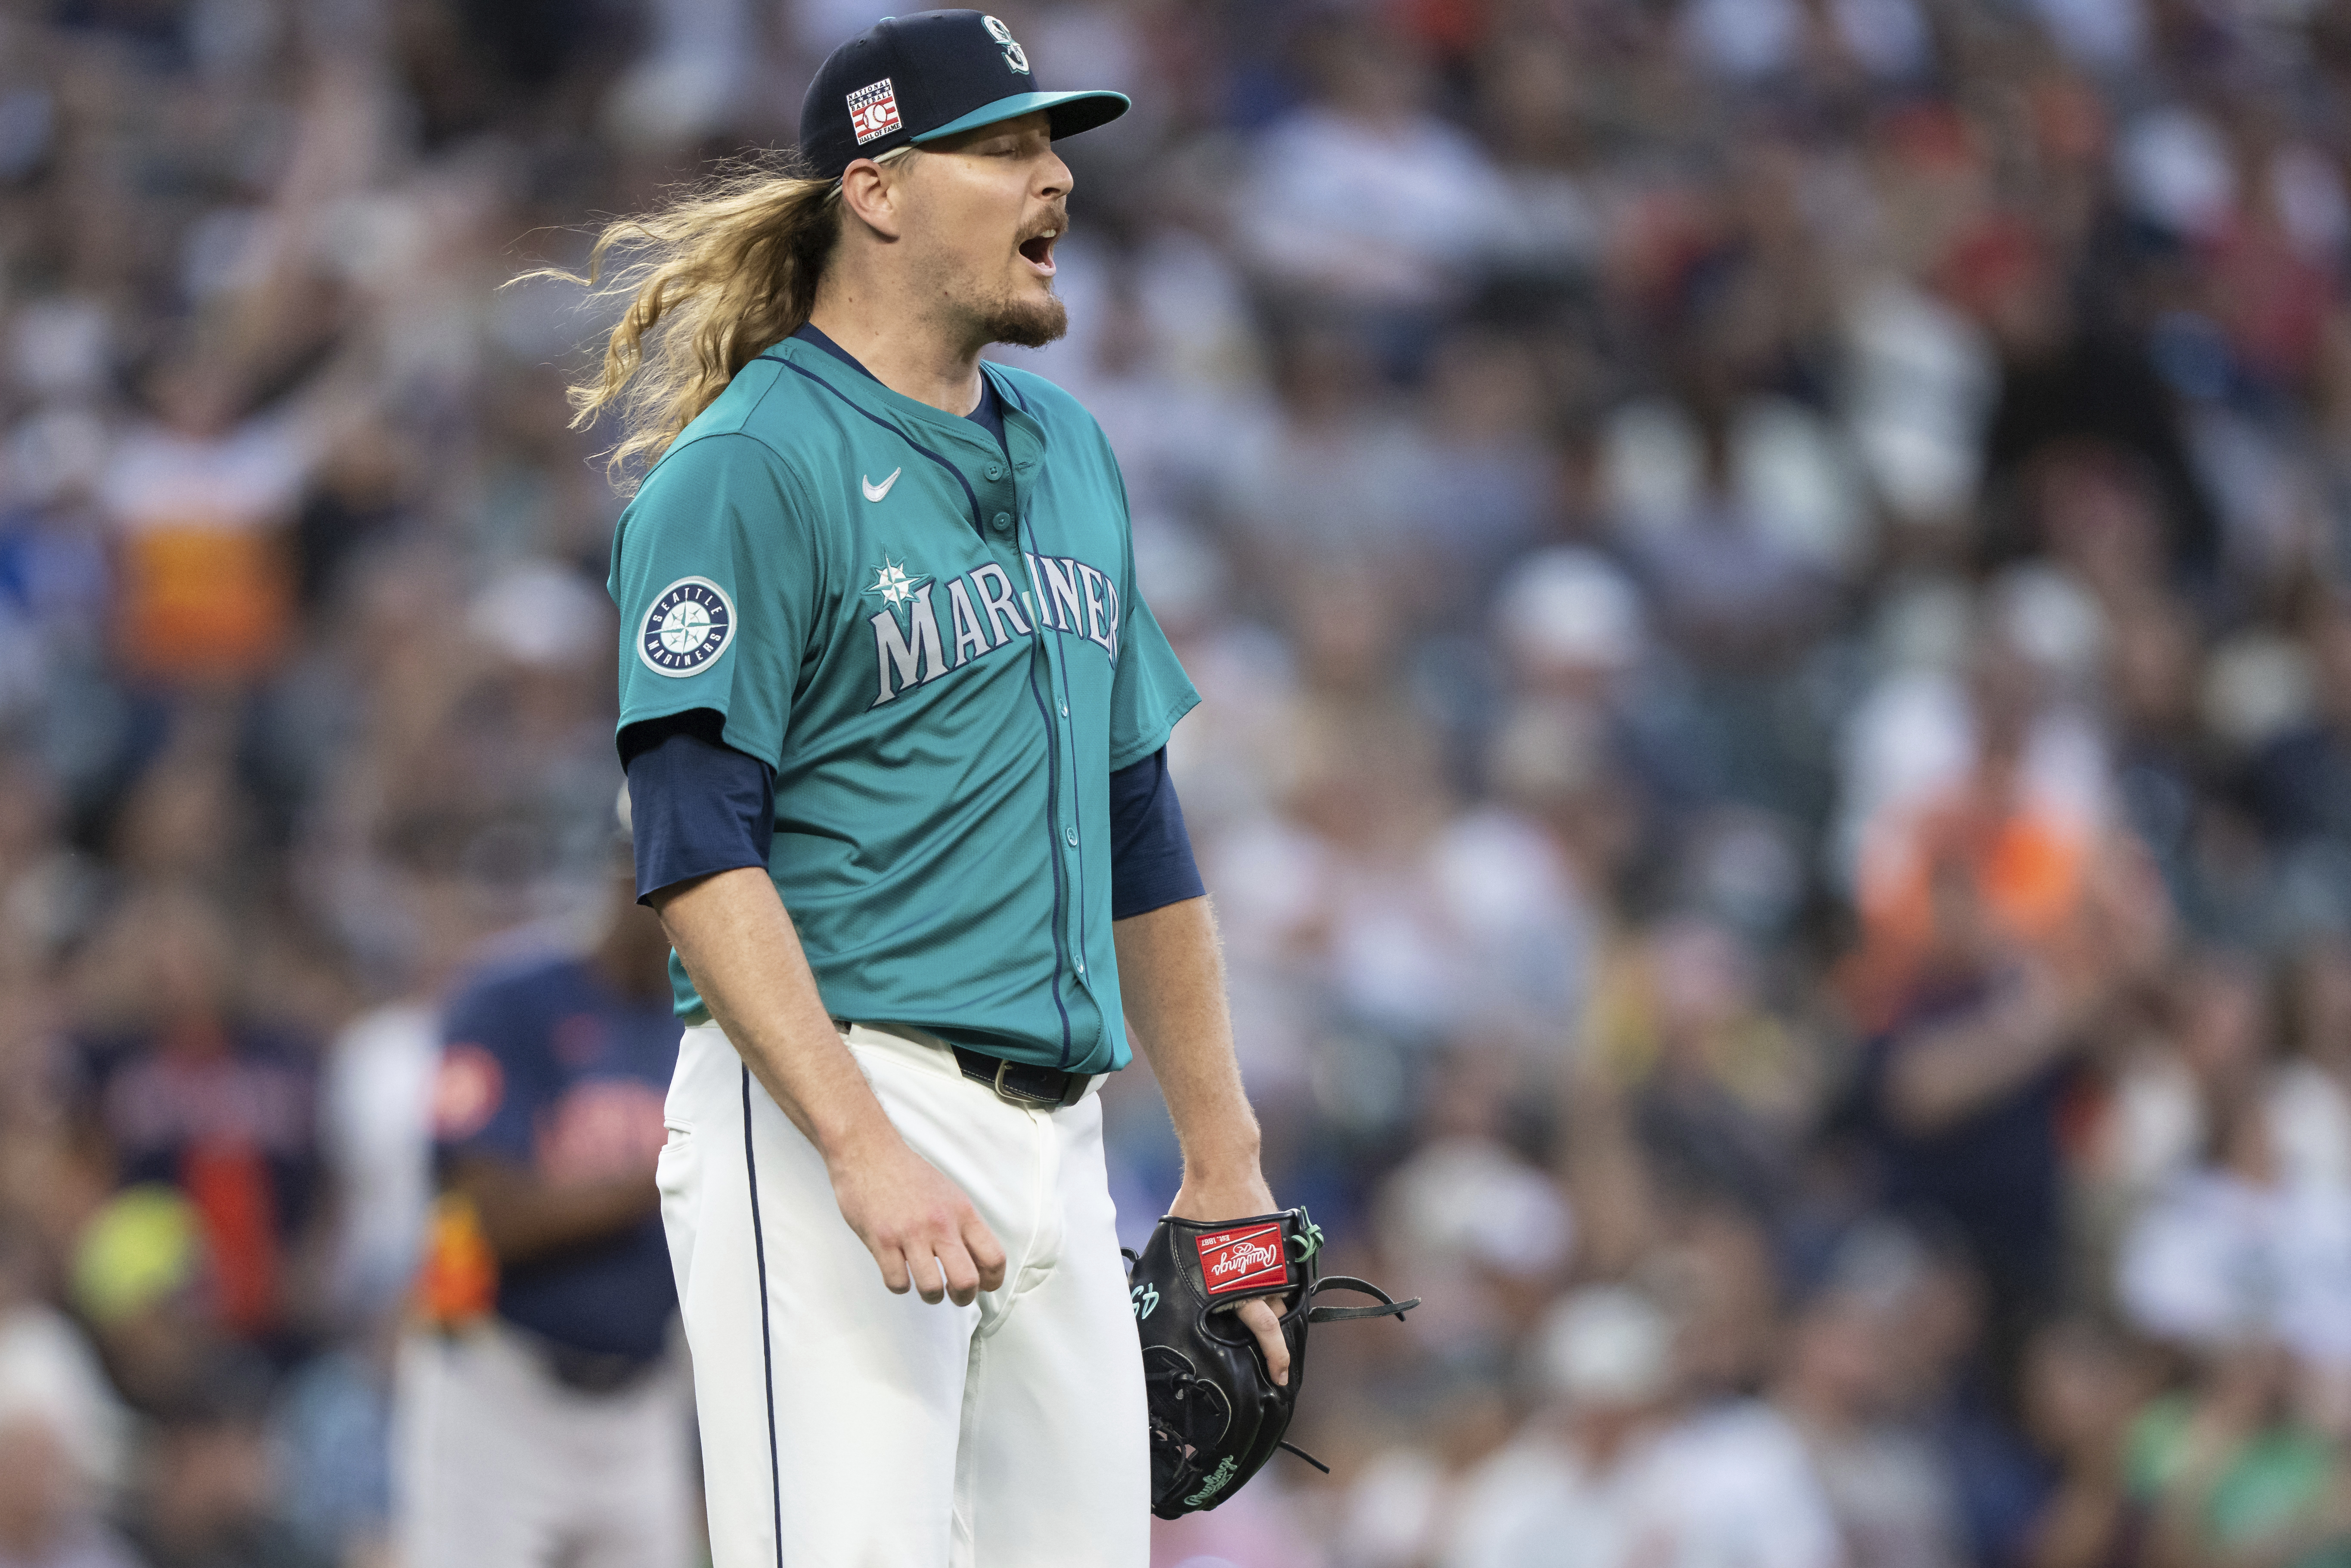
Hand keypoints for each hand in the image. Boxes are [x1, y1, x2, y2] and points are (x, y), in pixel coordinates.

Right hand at [826, 1132, 1006, 1305]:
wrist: (869, 1153)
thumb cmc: (908, 1175)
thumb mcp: (949, 1194)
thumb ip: (963, 1225)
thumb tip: (977, 1261)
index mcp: (962, 1212)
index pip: (994, 1257)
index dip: (993, 1280)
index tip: (983, 1285)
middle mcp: (940, 1224)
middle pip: (967, 1281)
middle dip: (963, 1298)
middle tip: (954, 1295)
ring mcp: (910, 1234)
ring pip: (931, 1288)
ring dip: (930, 1295)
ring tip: (926, 1285)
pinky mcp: (882, 1241)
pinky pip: (897, 1282)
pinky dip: (900, 1284)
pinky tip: (899, 1270)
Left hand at [1170, 1170, 1290, 1386]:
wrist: (1224, 1169)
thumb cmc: (1194, 1210)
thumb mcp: (1173, 1248)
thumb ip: (1166, 1277)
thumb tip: (1133, 1294)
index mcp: (1235, 1284)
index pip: (1264, 1330)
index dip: (1275, 1356)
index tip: (1279, 1377)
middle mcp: (1263, 1275)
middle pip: (1275, 1317)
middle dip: (1270, 1333)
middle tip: (1265, 1348)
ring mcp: (1276, 1257)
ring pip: (1280, 1294)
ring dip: (1269, 1301)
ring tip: (1251, 1296)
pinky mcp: (1283, 1241)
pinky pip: (1281, 1271)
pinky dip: (1271, 1276)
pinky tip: (1255, 1270)